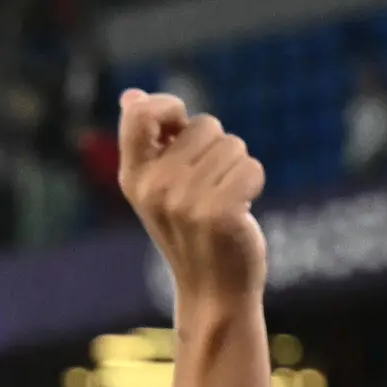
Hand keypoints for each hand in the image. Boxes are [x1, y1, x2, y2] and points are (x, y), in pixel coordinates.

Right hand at [115, 90, 265, 298]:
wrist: (213, 289)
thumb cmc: (190, 231)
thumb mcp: (159, 185)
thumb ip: (148, 140)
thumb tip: (131, 96)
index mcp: (134, 177)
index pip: (142, 114)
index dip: (169, 107)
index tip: (180, 127)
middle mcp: (154, 187)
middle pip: (205, 125)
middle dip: (217, 149)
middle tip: (208, 189)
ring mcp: (184, 202)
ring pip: (233, 145)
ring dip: (238, 169)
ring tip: (223, 202)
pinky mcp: (218, 212)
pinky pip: (251, 167)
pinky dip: (254, 184)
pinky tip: (241, 210)